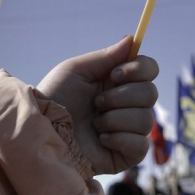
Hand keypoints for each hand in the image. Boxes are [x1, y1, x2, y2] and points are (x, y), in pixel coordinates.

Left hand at [37, 35, 158, 175]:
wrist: (42, 134)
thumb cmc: (54, 100)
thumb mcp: (75, 70)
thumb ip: (106, 55)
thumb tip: (132, 39)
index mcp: (118, 83)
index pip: (149, 70)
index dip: (139, 70)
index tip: (115, 75)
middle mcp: (127, 105)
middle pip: (151, 93)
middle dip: (121, 97)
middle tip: (96, 103)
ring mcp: (129, 130)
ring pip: (146, 119)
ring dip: (116, 119)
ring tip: (95, 124)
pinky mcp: (127, 154)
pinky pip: (141, 145)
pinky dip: (120, 139)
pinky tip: (101, 140)